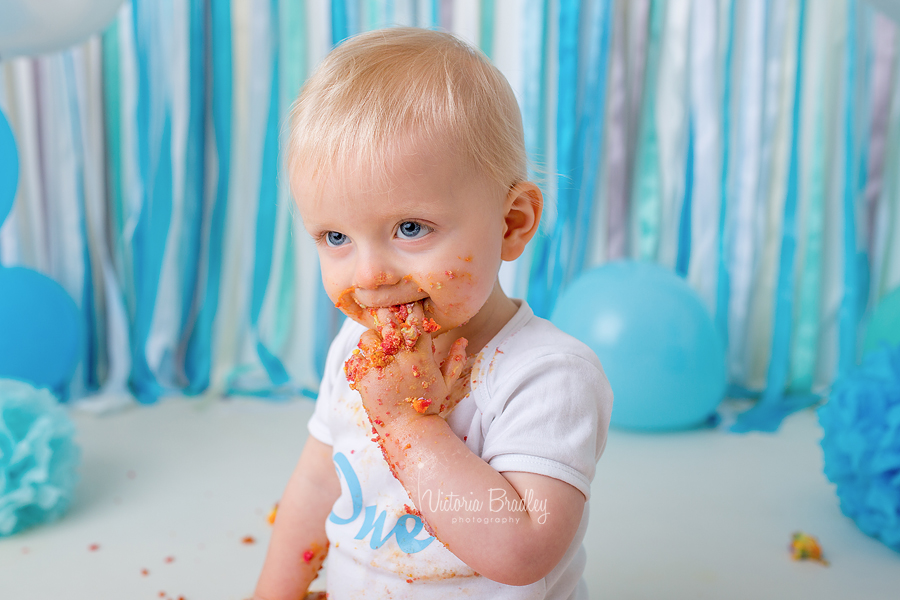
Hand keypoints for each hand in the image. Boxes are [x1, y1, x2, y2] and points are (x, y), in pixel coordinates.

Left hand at [344, 302, 468, 422]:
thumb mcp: (446, 384)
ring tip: (376, 348)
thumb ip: (455, 360)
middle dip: (386, 320)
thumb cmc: (428, 406)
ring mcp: (381, 369)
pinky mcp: (364, 379)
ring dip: (371, 340)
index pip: (414, 322)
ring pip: (368, 337)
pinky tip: (368, 364)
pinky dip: (361, 358)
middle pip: (388, 324)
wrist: (408, 430)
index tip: (405, 317)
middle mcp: (401, 360)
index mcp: (421, 357)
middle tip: (386, 326)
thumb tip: (463, 340)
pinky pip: (357, 357)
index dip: (409, 315)